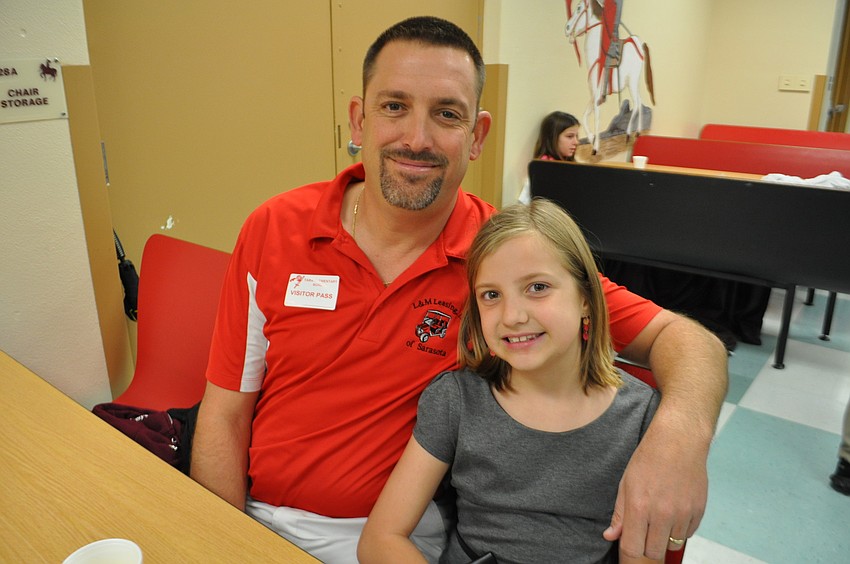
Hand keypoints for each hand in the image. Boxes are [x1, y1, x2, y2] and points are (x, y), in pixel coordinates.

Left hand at [603, 414, 708, 559]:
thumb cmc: (649, 459)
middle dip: (647, 549)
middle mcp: (662, 514)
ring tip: (659, 519)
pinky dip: (679, 530)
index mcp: (639, 507)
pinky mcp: (698, 512)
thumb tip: (611, 536)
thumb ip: (620, 514)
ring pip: (672, 545)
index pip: (632, 549)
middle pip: (654, 553)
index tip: (628, 556)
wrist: (679, 441)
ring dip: (664, 539)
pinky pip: (688, 534)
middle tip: (644, 536)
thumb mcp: (626, 484)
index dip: (629, 557)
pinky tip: (674, 512)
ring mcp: (682, 514)